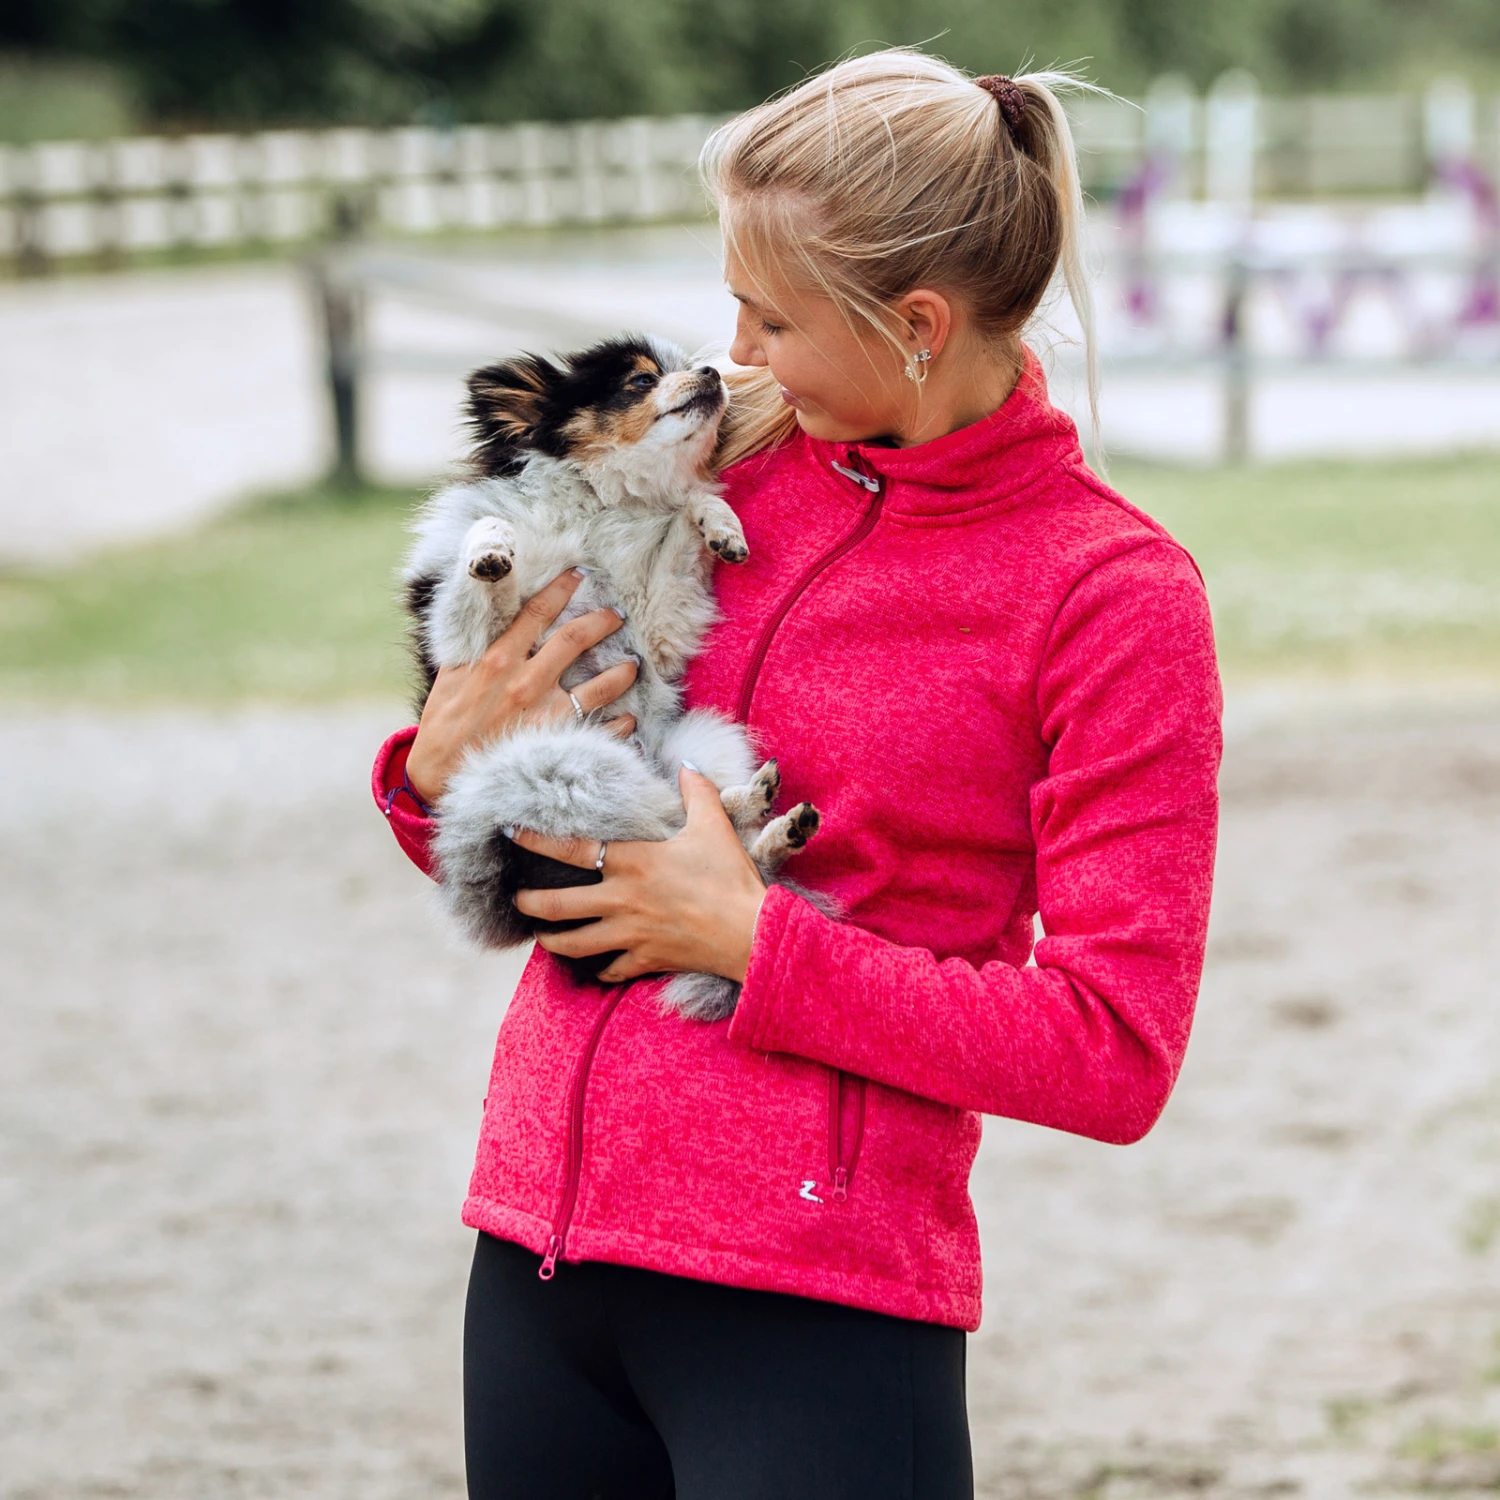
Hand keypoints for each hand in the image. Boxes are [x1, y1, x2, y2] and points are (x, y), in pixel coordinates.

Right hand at [406, 568, 636, 803]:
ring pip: (601, 685)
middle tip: (617, 616)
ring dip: (622, 672)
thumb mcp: (451, 674)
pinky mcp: (558, 745)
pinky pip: (603, 730)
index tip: (579, 575)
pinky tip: (628, 717)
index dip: (562, 589)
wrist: (439, 777)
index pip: (537, 612)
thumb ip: (476, 645)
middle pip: (576, 639)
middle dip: (602, 621)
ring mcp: (545, 715)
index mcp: (498, 660)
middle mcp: (526, 682)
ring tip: (632, 666)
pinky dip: (621, 724)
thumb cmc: (444, 725)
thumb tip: (491, 614)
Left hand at [511, 767, 767, 984]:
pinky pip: (610, 968)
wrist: (751, 933)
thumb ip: (695, 791)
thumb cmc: (730, 877)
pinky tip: (593, 968)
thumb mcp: (714, 825)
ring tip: (540, 936)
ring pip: (575, 943)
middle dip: (529, 902)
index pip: (572, 848)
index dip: (536, 839)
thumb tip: (685, 763)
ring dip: (552, 940)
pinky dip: (599, 969)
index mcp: (633, 861)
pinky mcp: (645, 959)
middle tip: (515, 898)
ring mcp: (630, 933)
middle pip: (558, 905)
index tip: (510, 832)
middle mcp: (622, 898)